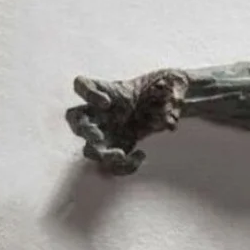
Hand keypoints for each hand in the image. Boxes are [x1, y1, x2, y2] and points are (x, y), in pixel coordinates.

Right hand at [65, 69, 188, 174]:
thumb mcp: (173, 82)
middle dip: (84, 130)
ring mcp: (108, 132)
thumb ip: (174, 94)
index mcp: (109, 90)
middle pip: (75, 120)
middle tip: (97, 136)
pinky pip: (113, 165)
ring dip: (102, 155)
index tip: (107, 103)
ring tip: (121, 155)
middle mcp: (102, 112)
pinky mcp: (119, 148)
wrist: (169, 102)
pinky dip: (125, 167)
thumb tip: (171, 123)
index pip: (82, 85)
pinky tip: (141, 156)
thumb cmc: (166, 87)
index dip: (87, 94)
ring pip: (90, 149)